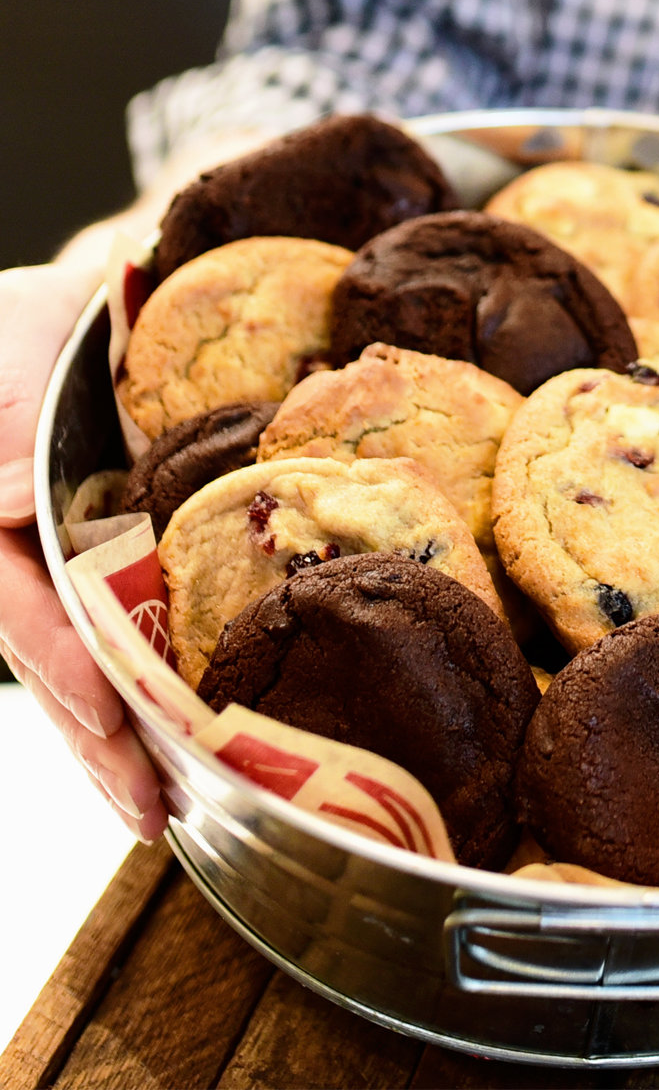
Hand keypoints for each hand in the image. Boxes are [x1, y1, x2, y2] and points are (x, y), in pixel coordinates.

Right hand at [0, 262, 167, 841]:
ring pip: (75, 669)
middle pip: (42, 660)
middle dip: (93, 736)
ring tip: (162, 809)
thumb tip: (2, 496)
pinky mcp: (96, 578)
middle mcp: (9, 554)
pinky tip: (172, 751)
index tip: (108, 712)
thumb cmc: (43, 327)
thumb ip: (2, 422)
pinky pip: (112, 644)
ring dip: (116, 742)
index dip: (55, 658)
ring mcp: (49, 572)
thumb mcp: (15, 346)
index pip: (9, 601)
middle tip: (147, 806)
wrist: (92, 319)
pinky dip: (139, 698)